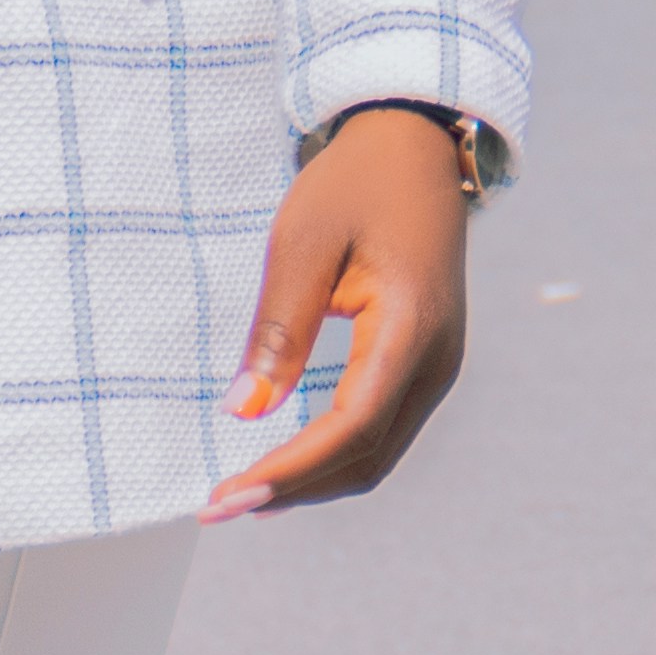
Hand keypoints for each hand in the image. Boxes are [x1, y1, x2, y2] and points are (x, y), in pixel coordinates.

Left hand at [204, 109, 470, 517]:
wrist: (415, 149)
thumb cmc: (355, 185)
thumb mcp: (303, 243)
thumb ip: (279, 329)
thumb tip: (246, 411)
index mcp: (412, 328)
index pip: (352, 427)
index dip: (290, 470)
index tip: (229, 494)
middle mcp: (436, 361)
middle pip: (367, 456)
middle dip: (294, 489)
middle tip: (219, 505)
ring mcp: (437, 366)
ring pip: (377, 452)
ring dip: (313, 480)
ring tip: (244, 493)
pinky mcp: (423, 363)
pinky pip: (381, 428)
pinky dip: (333, 454)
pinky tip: (286, 460)